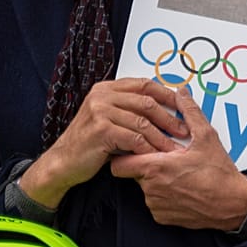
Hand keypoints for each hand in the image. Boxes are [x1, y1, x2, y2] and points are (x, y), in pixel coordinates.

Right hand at [20, 78, 190, 207]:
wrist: (63, 162)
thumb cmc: (89, 142)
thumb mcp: (108, 118)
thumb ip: (128, 108)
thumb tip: (164, 107)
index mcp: (107, 89)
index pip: (144, 85)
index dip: (166, 95)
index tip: (182, 106)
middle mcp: (102, 96)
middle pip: (147, 102)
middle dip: (169, 118)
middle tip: (182, 130)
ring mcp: (100, 111)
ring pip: (143, 122)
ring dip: (161, 137)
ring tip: (172, 148)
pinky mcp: (101, 130)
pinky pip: (134, 138)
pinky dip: (147, 148)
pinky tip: (154, 156)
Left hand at [110, 88, 246, 230]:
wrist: (233, 204)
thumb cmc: (220, 175)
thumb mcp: (207, 138)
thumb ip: (190, 113)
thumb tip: (181, 95)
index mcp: (157, 168)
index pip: (119, 163)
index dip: (125, 154)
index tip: (136, 148)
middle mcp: (151, 189)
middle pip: (132, 174)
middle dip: (144, 165)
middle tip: (163, 159)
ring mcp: (156, 205)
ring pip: (144, 188)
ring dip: (155, 180)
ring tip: (177, 174)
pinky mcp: (162, 217)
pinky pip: (154, 203)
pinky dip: (163, 195)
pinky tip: (181, 188)